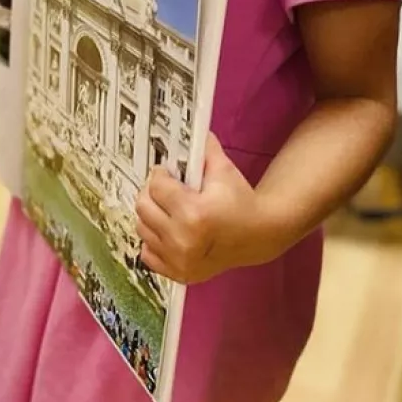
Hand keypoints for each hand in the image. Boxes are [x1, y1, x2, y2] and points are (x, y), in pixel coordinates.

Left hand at [135, 134, 274, 283]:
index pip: (156, 186)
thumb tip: (189, 127)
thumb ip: (202, 148)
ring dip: (152, 216)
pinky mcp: (179, 274)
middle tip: (165, 190)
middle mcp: (183, 240)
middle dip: (152, 193)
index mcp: (194, 214)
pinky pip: (147, 254)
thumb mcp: (224, 170)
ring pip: (142, 228)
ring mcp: (179, 260)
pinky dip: (154, 241)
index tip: (167, 173)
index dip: (161, 175)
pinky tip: (170, 231)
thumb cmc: (240, 201)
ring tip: (169, 209)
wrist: (259, 236)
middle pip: (143, 207)